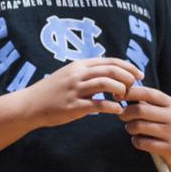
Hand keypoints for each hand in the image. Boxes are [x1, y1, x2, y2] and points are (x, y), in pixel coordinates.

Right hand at [25, 58, 140, 127]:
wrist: (31, 104)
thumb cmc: (52, 91)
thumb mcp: (69, 75)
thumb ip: (87, 72)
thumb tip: (110, 73)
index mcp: (79, 65)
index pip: (110, 61)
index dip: (128, 67)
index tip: (139, 75)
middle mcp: (78, 74)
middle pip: (111, 70)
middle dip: (128, 78)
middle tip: (135, 87)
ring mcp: (75, 90)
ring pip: (106, 84)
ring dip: (120, 91)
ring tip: (124, 98)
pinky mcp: (73, 106)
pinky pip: (98, 105)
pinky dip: (112, 107)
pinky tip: (117, 110)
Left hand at [119, 85, 170, 163]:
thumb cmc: (158, 123)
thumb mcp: (154, 109)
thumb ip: (139, 100)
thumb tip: (118, 93)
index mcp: (169, 103)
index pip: (147, 93)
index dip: (129, 93)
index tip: (116, 96)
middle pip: (140, 110)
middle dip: (125, 113)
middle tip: (121, 116)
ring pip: (138, 127)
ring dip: (129, 128)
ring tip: (131, 128)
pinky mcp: (169, 148)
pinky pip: (141, 143)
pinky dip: (135, 141)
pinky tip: (139, 140)